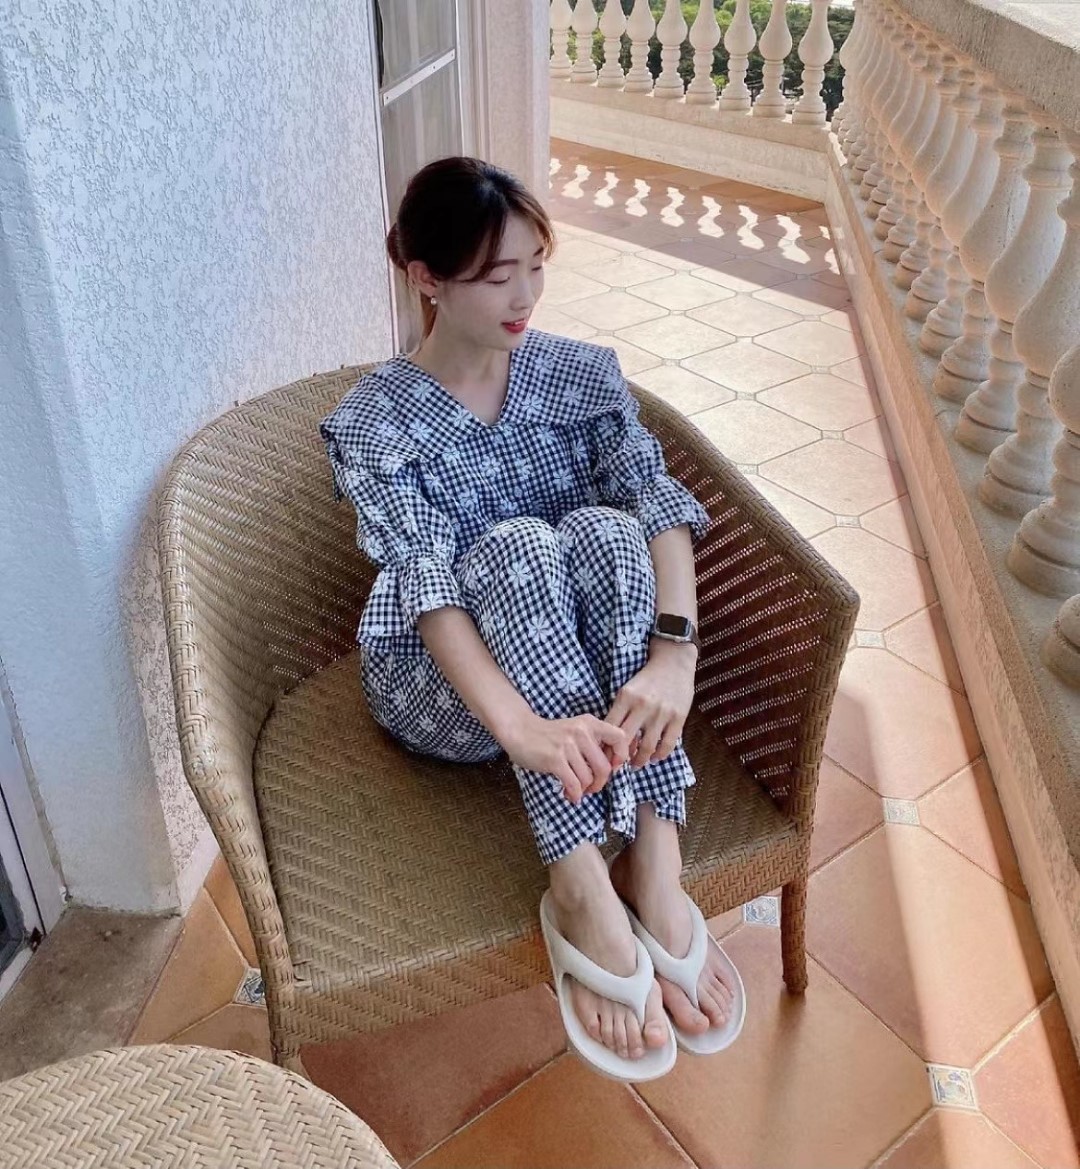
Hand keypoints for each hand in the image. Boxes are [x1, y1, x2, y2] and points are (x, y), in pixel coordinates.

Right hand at [501, 712, 631, 804]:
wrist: (520, 730)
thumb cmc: (549, 734)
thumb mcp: (575, 729)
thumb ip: (593, 742)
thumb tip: (611, 767)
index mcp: (590, 723)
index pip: (620, 737)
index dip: (621, 756)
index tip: (612, 767)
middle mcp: (581, 732)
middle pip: (605, 767)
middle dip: (600, 783)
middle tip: (592, 787)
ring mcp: (567, 745)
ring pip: (588, 778)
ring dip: (584, 790)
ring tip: (576, 790)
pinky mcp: (555, 759)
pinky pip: (574, 784)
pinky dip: (574, 794)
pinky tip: (569, 794)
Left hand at [606, 640, 696, 768]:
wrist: (673, 662)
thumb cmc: (647, 679)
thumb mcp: (627, 690)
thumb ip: (620, 712)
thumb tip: (609, 741)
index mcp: (626, 697)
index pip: (610, 728)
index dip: (605, 746)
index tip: (603, 757)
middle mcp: (642, 705)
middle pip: (626, 740)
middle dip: (619, 758)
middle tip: (617, 767)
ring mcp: (661, 713)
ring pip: (647, 747)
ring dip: (640, 760)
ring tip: (636, 764)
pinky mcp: (679, 717)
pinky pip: (667, 744)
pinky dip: (660, 755)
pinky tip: (655, 757)